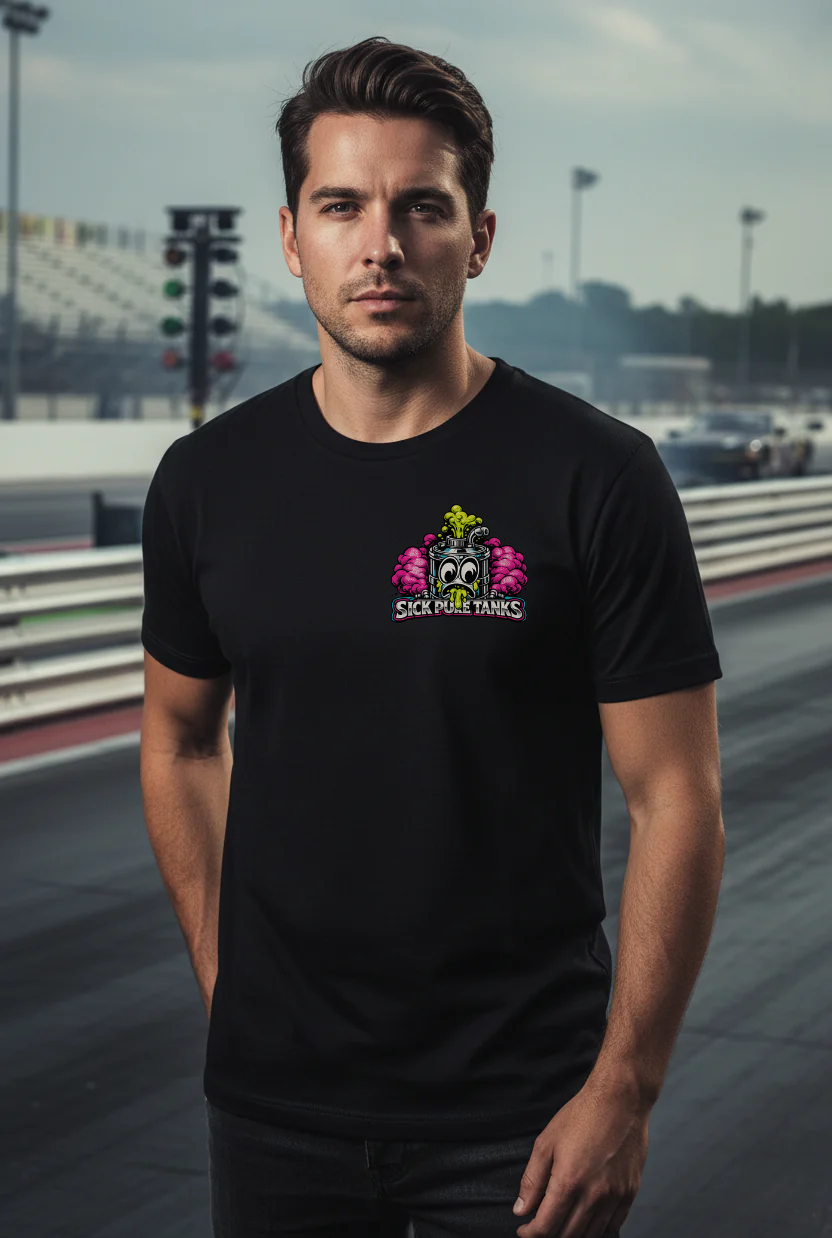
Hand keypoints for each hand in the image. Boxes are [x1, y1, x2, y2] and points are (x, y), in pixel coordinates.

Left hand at [513, 1073, 648, 1236]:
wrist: (620, 1101)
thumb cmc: (581, 1116)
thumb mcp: (546, 1142)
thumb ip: (532, 1179)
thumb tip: (521, 1209)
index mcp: (569, 1182)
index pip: (546, 1226)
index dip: (531, 1233)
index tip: (524, 1231)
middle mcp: (593, 1195)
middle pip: (568, 1235)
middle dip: (550, 1235)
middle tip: (541, 1226)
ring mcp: (614, 1196)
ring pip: (591, 1235)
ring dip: (573, 1235)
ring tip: (561, 1225)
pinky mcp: (630, 1193)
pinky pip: (614, 1225)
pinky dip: (597, 1230)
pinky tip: (587, 1222)